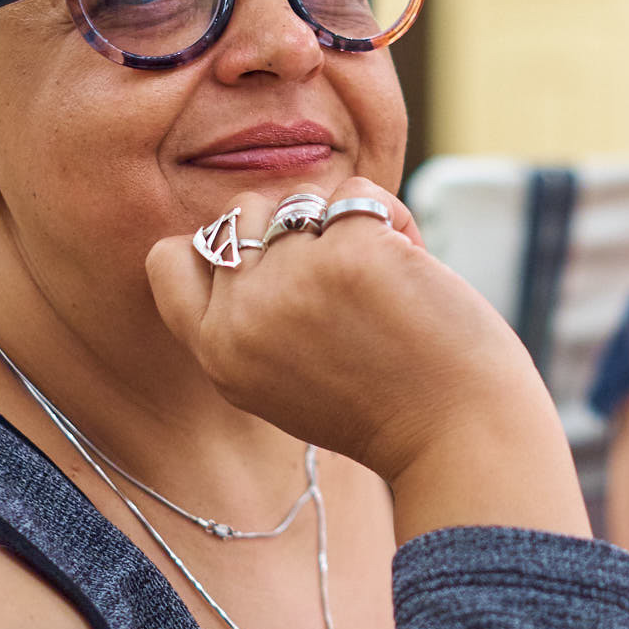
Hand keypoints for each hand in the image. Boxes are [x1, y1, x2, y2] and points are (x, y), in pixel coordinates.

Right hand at [146, 178, 587, 538]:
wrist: (459, 436)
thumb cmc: (387, 407)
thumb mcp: (283, 381)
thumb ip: (252, 318)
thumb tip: (248, 232)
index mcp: (218, 355)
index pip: (170, 260)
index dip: (220, 241)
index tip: (273, 260)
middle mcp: (242, 319)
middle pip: (242, 211)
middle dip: (296, 225)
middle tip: (345, 280)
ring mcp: (291, 280)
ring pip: (302, 196)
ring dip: (348, 222)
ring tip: (385, 280)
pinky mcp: (350, 251)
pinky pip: (361, 192)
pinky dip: (396, 220)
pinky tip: (416, 271)